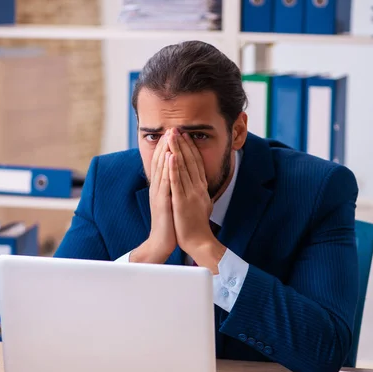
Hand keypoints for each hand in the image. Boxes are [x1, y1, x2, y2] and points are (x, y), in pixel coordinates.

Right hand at [131, 131, 176, 262]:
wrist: (161, 242)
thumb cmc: (169, 224)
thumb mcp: (169, 203)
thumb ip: (171, 191)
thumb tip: (176, 182)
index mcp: (160, 187)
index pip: (163, 163)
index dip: (167, 148)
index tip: (173, 134)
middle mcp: (157, 188)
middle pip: (161, 162)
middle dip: (166, 144)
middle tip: (171, 128)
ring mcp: (159, 194)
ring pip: (162, 168)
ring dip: (166, 151)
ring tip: (170, 136)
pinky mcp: (162, 202)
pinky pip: (166, 182)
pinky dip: (168, 168)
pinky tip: (171, 156)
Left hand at [168, 129, 224, 271]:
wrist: (199, 242)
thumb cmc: (197, 226)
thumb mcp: (202, 205)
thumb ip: (201, 193)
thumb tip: (201, 185)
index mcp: (202, 189)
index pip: (197, 164)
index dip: (191, 148)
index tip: (185, 136)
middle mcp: (198, 188)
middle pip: (191, 162)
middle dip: (183, 144)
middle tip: (177, 129)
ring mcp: (191, 194)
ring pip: (183, 168)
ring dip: (178, 150)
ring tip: (172, 136)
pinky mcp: (182, 202)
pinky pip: (177, 182)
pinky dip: (174, 168)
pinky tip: (170, 156)